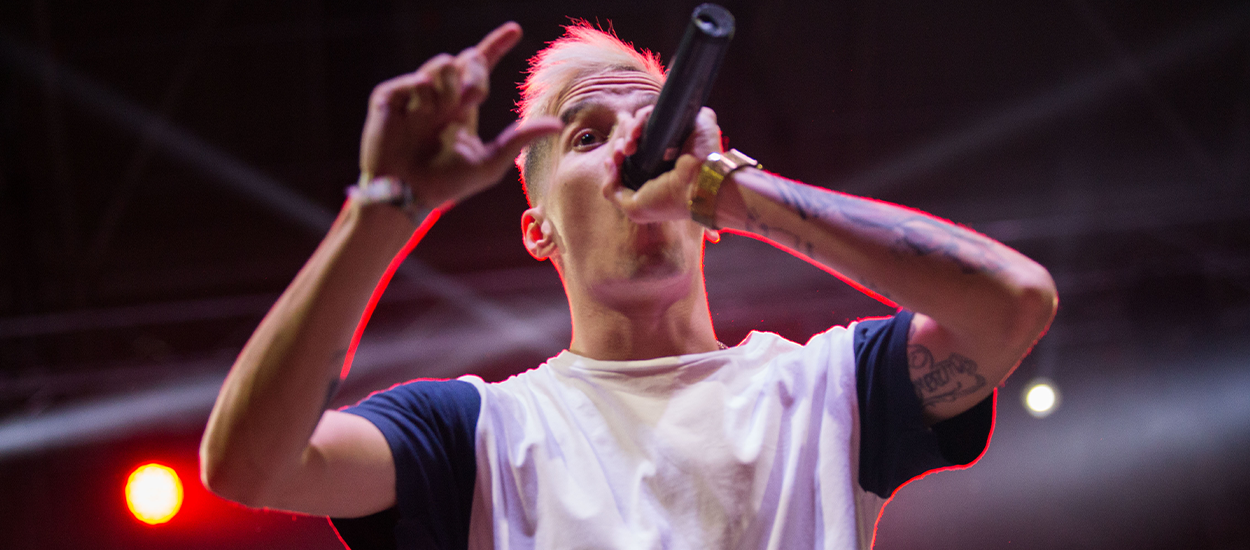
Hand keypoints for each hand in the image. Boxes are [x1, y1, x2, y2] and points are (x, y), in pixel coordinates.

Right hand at [358, 22, 562, 206]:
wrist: (406, 195)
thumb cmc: (446, 185)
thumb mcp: (489, 163)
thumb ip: (520, 139)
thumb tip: (557, 124)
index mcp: (462, 107)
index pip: (481, 67)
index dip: (497, 44)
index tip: (515, 29)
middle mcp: (440, 96)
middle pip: (467, 58)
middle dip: (478, 73)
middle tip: (474, 97)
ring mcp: (414, 95)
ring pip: (444, 63)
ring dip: (451, 89)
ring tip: (442, 117)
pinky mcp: (389, 97)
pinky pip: (416, 80)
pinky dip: (423, 97)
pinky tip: (417, 118)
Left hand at [605, 106, 722, 223]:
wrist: (698, 188)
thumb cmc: (669, 201)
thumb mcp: (634, 208)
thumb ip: (612, 191)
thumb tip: (609, 163)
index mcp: (656, 167)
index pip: (632, 151)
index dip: (618, 153)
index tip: (616, 160)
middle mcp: (667, 148)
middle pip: (637, 132)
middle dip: (623, 141)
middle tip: (622, 152)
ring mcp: (679, 132)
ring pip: (647, 118)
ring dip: (631, 129)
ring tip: (630, 144)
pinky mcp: (690, 119)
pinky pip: (663, 107)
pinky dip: (645, 116)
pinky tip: (639, 132)